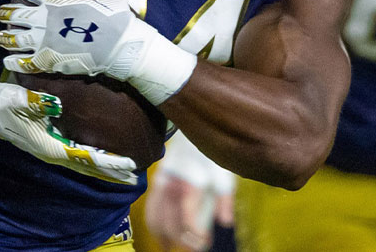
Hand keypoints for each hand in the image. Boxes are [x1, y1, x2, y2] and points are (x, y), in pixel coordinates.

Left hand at [0, 0, 196, 104]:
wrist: (120, 46)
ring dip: (4, 38)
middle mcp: (44, 18)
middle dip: (4, 12)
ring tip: (1, 38)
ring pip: (12, 39)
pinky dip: (13, 63)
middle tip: (2, 13)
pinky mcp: (47, 62)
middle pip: (13, 13)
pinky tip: (8, 63)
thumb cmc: (116, 18)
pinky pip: (22, 63)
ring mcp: (43, 41)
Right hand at [0, 54, 136, 183]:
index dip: (105, 161)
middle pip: (85, 163)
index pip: (82, 156)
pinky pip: (74, 151)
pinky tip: (100, 153)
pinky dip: (90, 155)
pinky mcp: (47, 138)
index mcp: (47, 144)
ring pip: (81, 159)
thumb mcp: (17, 99)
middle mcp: (50, 149)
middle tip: (133, 172)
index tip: (126, 164)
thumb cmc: (0, 101)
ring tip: (123, 168)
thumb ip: (36, 102)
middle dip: (109, 168)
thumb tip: (55, 103)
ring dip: (101, 164)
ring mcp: (49, 145)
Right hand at [145, 131, 235, 251]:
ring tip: (170, 248)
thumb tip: (225, 222)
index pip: (187, 219)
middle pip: (171, 223)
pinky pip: (151, 209)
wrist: (193, 135)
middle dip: (182, 240)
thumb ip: (224, 199)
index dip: (195, 235)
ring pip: (156, 218)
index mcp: (189, 185)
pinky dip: (154, 225)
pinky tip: (160, 236)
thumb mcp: (224, 175)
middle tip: (194, 248)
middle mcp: (171, 186)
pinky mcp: (156, 183)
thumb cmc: (212, 157)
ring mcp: (161, 185)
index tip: (204, 242)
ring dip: (164, 236)